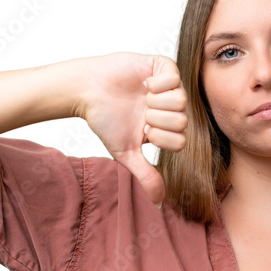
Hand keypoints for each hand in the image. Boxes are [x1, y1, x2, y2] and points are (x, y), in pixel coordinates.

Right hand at [74, 53, 187, 207]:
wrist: (87, 92)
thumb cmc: (105, 120)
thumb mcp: (126, 152)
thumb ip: (146, 176)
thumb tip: (158, 203)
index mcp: (166, 127)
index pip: (181, 140)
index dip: (160, 138)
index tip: (143, 131)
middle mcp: (170, 107)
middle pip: (183, 121)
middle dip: (156, 120)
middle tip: (141, 113)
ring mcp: (168, 86)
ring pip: (181, 101)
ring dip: (156, 103)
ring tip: (141, 98)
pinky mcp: (162, 66)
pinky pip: (174, 78)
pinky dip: (157, 84)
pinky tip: (144, 84)